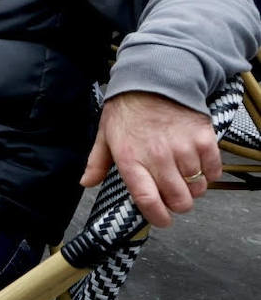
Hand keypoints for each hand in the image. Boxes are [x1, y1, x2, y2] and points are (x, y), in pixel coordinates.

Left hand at [81, 91, 220, 227]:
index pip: (147, 199)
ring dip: (193, 188)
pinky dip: (209, 174)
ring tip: (183, 176)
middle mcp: (157, 157)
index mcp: (130, 159)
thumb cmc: (127, 109)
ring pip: (197, 188)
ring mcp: (183, 149)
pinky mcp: (203, 139)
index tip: (162, 220)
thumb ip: (96, 162)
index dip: (157, 216)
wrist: (154, 79)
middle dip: (177, 205)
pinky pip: (213, 171)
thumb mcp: (105, 134)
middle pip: (178, 200)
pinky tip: (198, 165)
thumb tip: (86, 183)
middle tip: (173, 196)